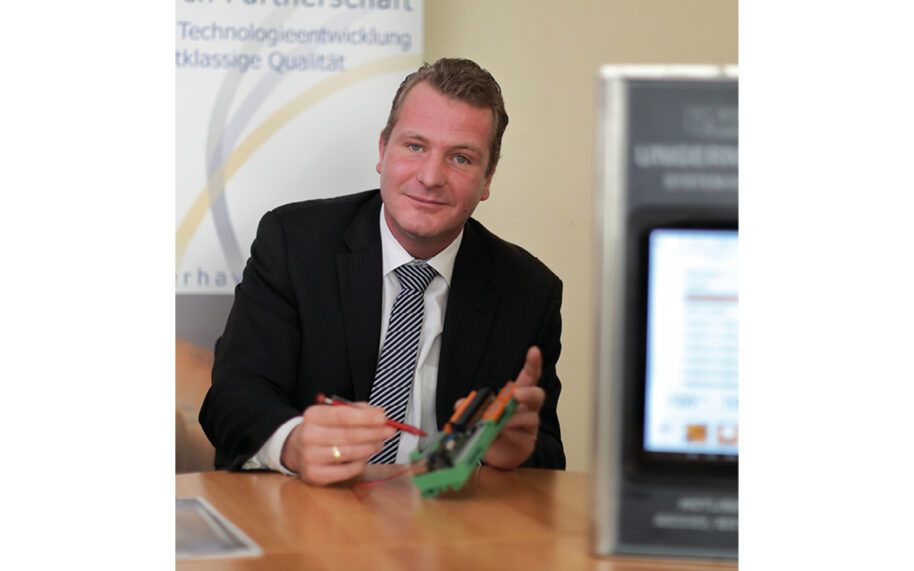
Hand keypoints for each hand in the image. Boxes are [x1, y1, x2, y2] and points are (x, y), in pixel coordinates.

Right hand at [280, 401, 395, 485]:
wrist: (294, 449)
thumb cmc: (321, 429)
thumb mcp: (332, 413)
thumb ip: (356, 410)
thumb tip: (379, 414)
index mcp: (313, 416)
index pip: (343, 415)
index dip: (366, 417)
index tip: (383, 418)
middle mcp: (309, 436)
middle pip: (348, 435)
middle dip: (374, 433)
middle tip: (389, 431)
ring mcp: (310, 457)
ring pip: (350, 453)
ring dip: (370, 447)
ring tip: (379, 443)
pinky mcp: (315, 475)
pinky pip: (347, 471)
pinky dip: (361, 463)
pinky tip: (366, 456)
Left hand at [455, 346, 544, 469]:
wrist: (499, 455)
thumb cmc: (495, 429)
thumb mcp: (481, 415)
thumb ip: (471, 407)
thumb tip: (460, 404)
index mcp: (516, 396)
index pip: (528, 377)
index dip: (533, 363)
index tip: (534, 351)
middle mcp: (526, 408)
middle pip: (537, 395)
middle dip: (529, 392)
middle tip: (516, 394)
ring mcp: (528, 425)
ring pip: (531, 417)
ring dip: (515, 418)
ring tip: (503, 421)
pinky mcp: (527, 441)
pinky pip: (522, 435)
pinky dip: (511, 433)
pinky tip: (502, 432)